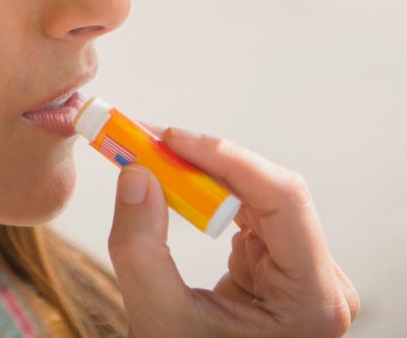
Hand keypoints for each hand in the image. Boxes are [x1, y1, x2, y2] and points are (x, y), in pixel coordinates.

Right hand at [107, 123, 358, 337]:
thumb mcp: (160, 320)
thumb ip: (141, 248)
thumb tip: (136, 175)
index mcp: (312, 300)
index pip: (283, 199)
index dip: (226, 158)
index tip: (171, 138)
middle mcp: (322, 280)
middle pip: (268, 192)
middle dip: (204, 162)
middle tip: (148, 141)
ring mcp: (305, 270)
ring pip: (256, 196)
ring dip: (202, 175)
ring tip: (153, 158)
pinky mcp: (282, 264)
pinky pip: (248, 212)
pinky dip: (208, 195)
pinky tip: (177, 185)